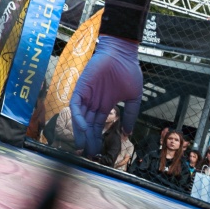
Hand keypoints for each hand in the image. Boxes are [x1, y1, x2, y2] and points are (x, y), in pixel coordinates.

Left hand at [71, 34, 142, 156]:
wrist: (122, 54)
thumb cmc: (128, 71)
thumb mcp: (133, 98)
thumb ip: (129, 115)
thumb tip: (127, 134)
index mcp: (105, 105)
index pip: (97, 126)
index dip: (96, 139)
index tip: (97, 153)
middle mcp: (94, 103)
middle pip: (88, 126)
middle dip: (87, 140)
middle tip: (88, 155)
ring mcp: (87, 96)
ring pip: (80, 118)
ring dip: (80, 132)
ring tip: (82, 146)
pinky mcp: (81, 88)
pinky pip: (76, 105)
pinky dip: (77, 117)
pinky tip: (83, 127)